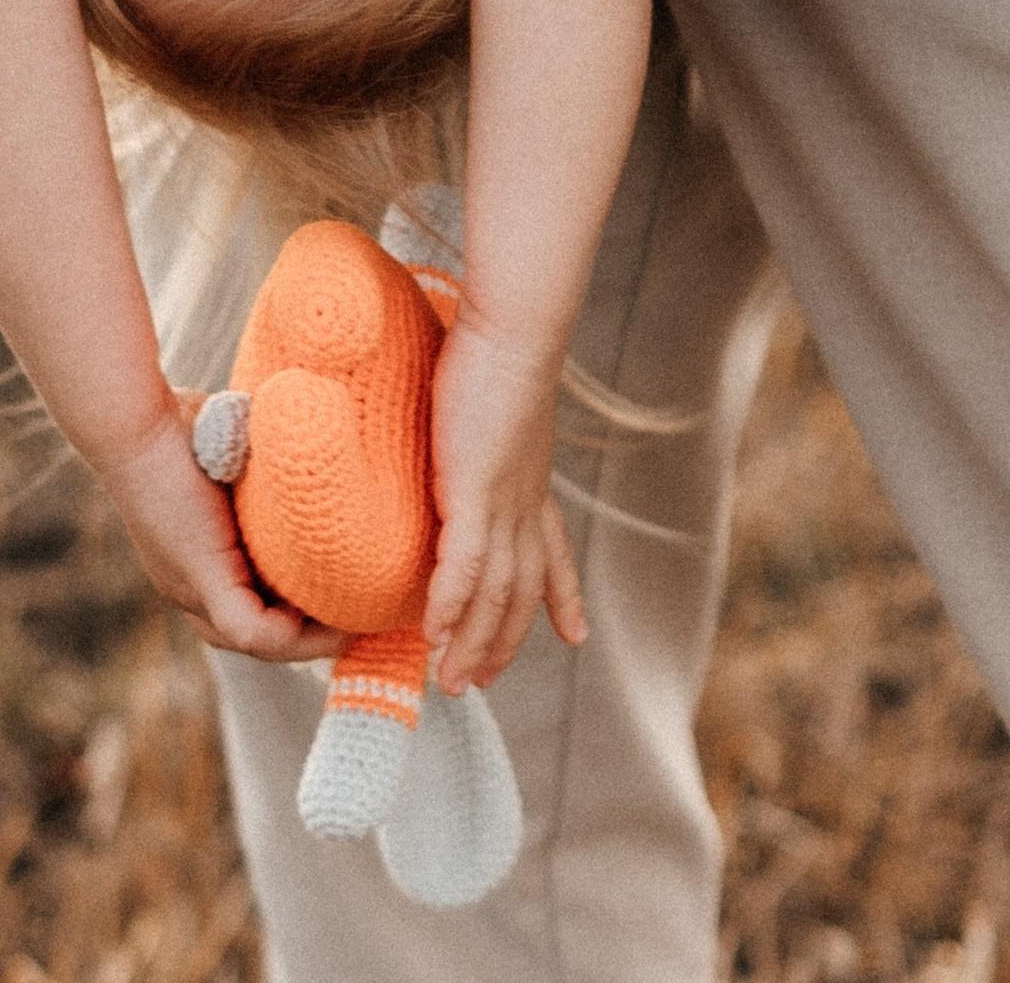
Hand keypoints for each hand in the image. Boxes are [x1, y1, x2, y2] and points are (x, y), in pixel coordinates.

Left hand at [96, 398, 347, 660]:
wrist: (136, 419)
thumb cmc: (181, 423)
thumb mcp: (237, 457)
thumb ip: (269, 474)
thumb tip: (320, 453)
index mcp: (199, 566)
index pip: (253, 613)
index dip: (300, 612)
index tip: (348, 592)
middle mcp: (192, 591)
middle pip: (260, 637)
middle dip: (313, 633)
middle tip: (363, 611)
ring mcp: (192, 592)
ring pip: (261, 642)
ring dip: (312, 638)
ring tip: (357, 618)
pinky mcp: (201, 579)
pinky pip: (254, 633)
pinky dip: (296, 635)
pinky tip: (334, 621)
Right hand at [422, 313, 585, 691]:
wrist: (514, 328)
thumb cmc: (496, 347)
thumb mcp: (493, 399)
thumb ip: (479, 423)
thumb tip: (468, 405)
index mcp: (531, 482)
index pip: (553, 552)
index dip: (564, 596)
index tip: (575, 634)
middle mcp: (524, 502)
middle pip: (521, 590)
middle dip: (504, 640)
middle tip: (481, 681)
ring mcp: (502, 502)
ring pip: (493, 594)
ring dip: (472, 642)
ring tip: (450, 681)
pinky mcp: (474, 493)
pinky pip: (462, 569)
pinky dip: (449, 607)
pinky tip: (434, 636)